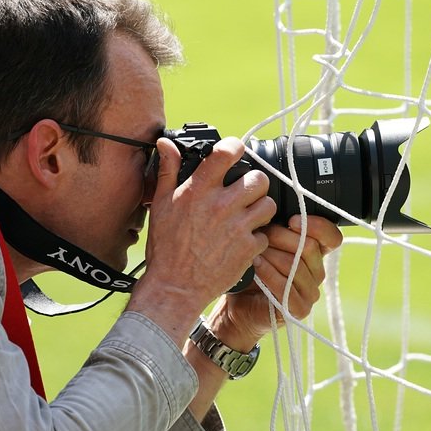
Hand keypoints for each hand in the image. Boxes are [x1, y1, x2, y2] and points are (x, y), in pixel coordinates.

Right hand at [127, 136, 275, 343]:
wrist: (175, 286)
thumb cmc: (166, 247)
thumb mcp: (161, 204)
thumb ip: (168, 170)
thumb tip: (166, 143)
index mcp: (199, 190)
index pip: (227, 152)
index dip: (235, 147)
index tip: (235, 152)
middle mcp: (221, 205)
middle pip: (259, 179)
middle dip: (254, 183)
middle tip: (245, 192)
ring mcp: (237, 227)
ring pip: (268, 205)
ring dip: (261, 209)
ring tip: (249, 216)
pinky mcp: (248, 249)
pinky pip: (265, 235)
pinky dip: (257, 238)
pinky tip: (243, 241)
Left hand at [205, 215, 342, 351]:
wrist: (236, 304)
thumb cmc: (250, 269)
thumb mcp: (263, 242)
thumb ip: (277, 227)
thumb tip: (273, 203)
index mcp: (314, 254)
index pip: (332, 237)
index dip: (317, 226)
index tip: (293, 220)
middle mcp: (317, 272)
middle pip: (310, 247)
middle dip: (281, 237)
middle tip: (260, 233)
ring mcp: (310, 292)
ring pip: (296, 266)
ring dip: (271, 255)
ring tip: (253, 251)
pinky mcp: (299, 309)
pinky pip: (286, 287)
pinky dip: (268, 273)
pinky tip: (256, 266)